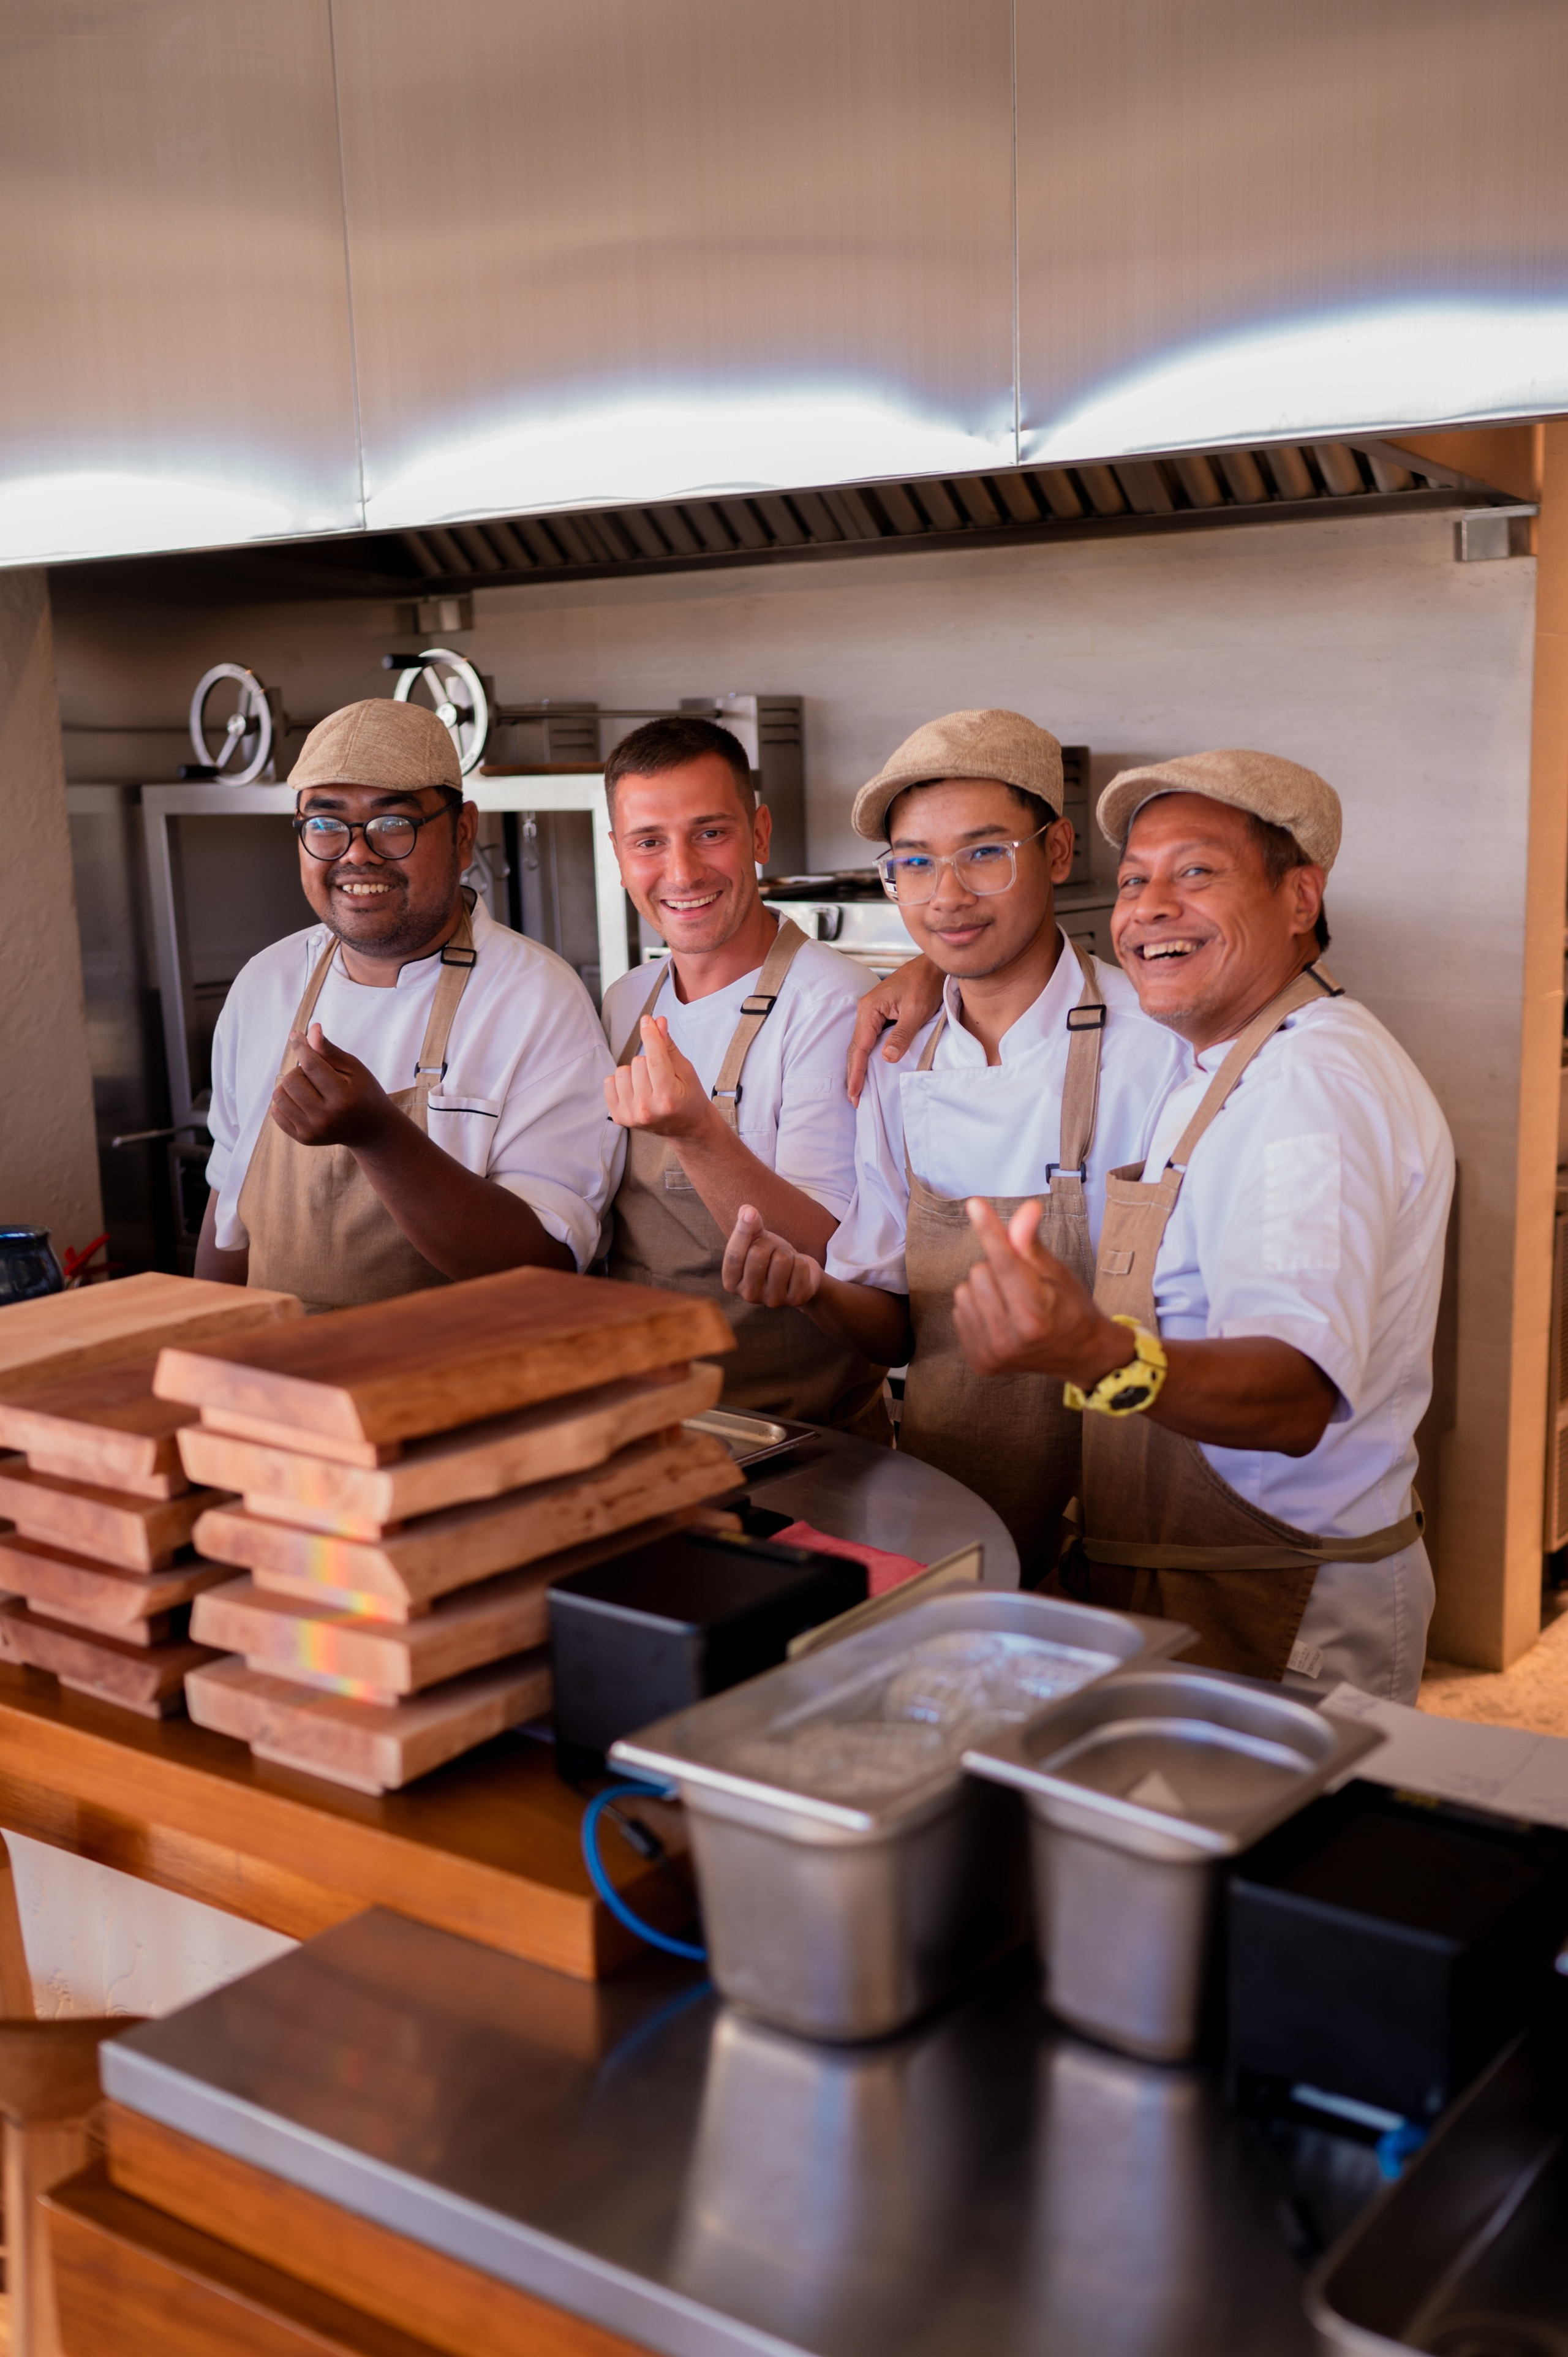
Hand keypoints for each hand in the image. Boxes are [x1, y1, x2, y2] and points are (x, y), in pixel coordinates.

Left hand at [269, 1024, 400, 1149]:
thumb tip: (311, 1030)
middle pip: (291, 1080)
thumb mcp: (354, 1068)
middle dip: (299, 1070)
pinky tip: (301, 1100)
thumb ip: (330, 1051)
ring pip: (279, 1096)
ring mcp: (312, 1131)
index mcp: (343, 1098)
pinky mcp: (303, 1138)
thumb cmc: (363, 1092)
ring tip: (308, 1087)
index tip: (295, 1035)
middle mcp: (326, 1117)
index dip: (301, 1046)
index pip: (311, 1066)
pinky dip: (285, 1101)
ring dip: (290, 1085)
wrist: (370, 1129)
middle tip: (314, 1075)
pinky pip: (276, 1112)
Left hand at [603, 1016, 715, 1139]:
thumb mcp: (685, 1070)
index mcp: (668, 1098)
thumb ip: (668, 1047)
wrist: (686, 1127)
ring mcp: (631, 1114)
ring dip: (635, 1072)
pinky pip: (609, 1082)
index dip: (650, 1035)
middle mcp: (647, 1108)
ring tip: (649, 1084)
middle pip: (638, 1062)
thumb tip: (657, 1022)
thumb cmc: (688, 1098)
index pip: (654, 1059)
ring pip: (622, 1070)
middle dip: (649, 1061)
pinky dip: (622, 1081)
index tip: (647, 1020)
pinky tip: (636, 1089)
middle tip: (661, 1076)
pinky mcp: (619, 1117)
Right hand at [721, 1204, 822, 1307]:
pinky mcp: (796, 1299)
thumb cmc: (771, 1255)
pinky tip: (797, 1270)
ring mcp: (772, 1300)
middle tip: (773, 1249)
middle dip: (769, 1243)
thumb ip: (748, 1225)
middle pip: (758, 1254)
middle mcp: (749, 1295)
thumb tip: (746, 1211)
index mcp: (731, 1281)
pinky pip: (800, 1267)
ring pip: (782, 1259)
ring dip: (787, 1252)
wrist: (798, 1274)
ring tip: (785, 1259)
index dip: (742, 1231)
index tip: (750, 1212)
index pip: (733, 1255)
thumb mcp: (756, 1239)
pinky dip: (801, 1262)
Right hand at [846, 956, 945, 1103]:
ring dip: (859, 1067)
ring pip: (861, 1045)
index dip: (857, 1072)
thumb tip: (886, 1057)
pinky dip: (868, 1056)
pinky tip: (869, 1068)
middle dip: (853, 1074)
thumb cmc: (926, 983)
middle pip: (855, 1048)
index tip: (855, 1093)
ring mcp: (873, 1013)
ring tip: (858, 1088)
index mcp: (870, 1010)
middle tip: (854, 1099)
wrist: (934, 966)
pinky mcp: (882, 1015)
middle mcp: (866, 1011)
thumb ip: (901, 1034)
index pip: (859, 1047)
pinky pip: (870, 1039)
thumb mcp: (916, 1010)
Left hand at [952, 1199, 1133, 1382]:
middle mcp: (1010, 1339)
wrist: (1079, 1355)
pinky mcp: (978, 1360)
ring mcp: (991, 1353)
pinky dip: (977, 1306)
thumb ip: (1031, 1243)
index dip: (990, 1231)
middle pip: (979, 1272)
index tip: (974, 1203)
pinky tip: (1000, 1316)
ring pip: (965, 1290)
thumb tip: (1026, 1209)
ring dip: (984, 1287)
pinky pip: (959, 1310)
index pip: (1005, 1263)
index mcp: (1036, 1316)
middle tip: (1023, 1284)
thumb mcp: (1058, 1273)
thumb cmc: (1071, 1309)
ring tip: (1011, 1301)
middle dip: (997, 1268)